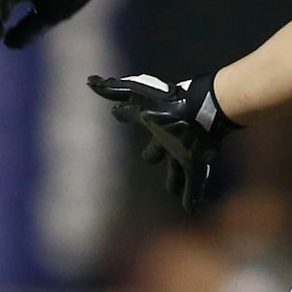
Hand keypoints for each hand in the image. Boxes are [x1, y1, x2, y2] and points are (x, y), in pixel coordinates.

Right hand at [88, 73, 240, 209]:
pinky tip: (190, 209)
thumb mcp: (137, 95)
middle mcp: (169, 138)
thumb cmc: (168, 103)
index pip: (136, 118)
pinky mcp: (196, 164)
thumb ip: (115, 90)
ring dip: (175, 181)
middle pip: (159, 150)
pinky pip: (193, 184)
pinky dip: (190, 197)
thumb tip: (90, 81)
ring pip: (177, 170)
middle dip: (154, 155)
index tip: (117, 114)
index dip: (124, 114)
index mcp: (154, 122)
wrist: (201, 111)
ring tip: (173, 192)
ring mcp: (184, 152)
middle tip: (150, 159)